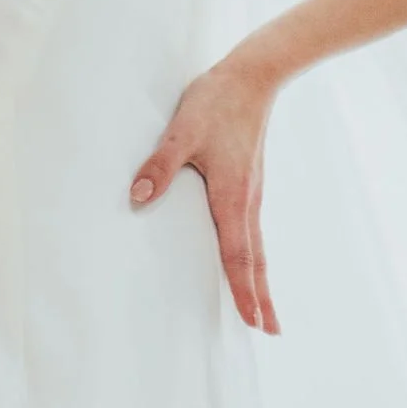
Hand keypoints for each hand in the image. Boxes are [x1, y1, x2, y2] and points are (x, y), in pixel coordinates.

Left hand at [130, 59, 279, 333]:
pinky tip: (247, 261)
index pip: (239, 256)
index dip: (244, 292)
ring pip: (257, 248)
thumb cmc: (217, 101)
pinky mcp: (249, 183)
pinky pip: (252, 231)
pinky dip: (253, 257)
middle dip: (260, 299)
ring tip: (263, 309)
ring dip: (259, 281)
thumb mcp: (181, 131)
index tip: (254, 323)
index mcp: (233, 197)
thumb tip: (137, 199)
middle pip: (255, 262)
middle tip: (269, 332)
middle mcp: (247, 202)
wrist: (253, 75)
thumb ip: (159, 166)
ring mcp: (251, 194)